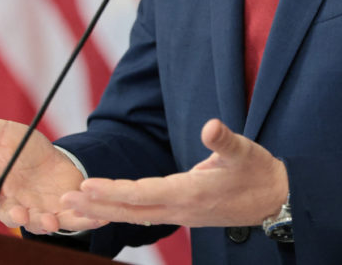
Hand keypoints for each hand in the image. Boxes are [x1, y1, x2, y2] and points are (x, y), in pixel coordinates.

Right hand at [0, 111, 104, 233]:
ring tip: (50, 220)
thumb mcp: (2, 132)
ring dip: (43, 223)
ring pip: (38, 223)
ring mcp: (38, 210)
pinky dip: (80, 220)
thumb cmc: (22, 148)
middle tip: (21, 213)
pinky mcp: (62, 213)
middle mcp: (15, 201)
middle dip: (15, 215)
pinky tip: (91, 216)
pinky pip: (72, 221)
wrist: (52, 161)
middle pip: (11, 214)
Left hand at [61, 118, 287, 227]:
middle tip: (63, 201)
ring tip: (75, 205)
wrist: (277, 200)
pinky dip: (122, 211)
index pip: (143, 193)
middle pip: (130, 210)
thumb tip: (210, 126)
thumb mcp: (245, 151)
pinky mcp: (184, 213)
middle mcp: (181, 208)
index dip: (113, 190)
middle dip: (96, 205)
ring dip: (104, 209)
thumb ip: (224, 139)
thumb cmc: (260, 173)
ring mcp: (182, 214)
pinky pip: (146, 214)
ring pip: (135, 214)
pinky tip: (106, 207)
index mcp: (191, 193)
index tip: (86, 185)